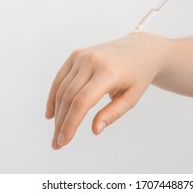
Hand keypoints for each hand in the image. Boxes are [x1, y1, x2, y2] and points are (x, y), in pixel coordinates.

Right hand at [45, 32, 172, 149]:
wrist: (140, 49)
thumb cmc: (138, 76)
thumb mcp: (132, 97)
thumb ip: (113, 113)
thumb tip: (94, 130)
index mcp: (109, 72)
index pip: (82, 102)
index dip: (70, 123)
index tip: (63, 141)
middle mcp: (92, 61)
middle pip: (69, 97)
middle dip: (61, 122)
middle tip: (57, 143)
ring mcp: (82, 56)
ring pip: (62, 89)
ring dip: (57, 113)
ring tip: (57, 132)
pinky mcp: (76, 54)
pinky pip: (60, 78)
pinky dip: (54, 96)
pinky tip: (52, 113)